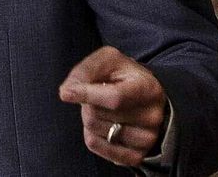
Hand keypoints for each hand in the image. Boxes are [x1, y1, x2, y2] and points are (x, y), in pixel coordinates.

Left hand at [58, 46, 165, 166]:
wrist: (147, 99)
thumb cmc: (124, 77)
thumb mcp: (109, 61)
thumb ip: (86, 70)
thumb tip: (67, 92)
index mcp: (148, 88)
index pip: (114, 97)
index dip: (87, 94)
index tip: (65, 92)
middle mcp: (152, 116)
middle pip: (97, 114)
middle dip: (87, 103)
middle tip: (97, 95)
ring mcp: (146, 139)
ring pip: (94, 131)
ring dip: (89, 118)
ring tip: (104, 109)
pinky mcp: (137, 155)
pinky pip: (97, 147)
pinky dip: (92, 135)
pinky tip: (104, 125)